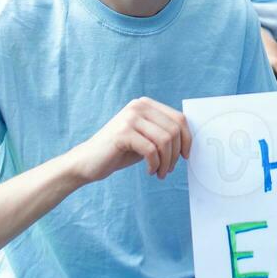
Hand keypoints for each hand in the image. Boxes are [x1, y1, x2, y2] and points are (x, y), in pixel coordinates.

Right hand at [70, 97, 190, 182]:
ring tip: (160, 173)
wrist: (88, 162)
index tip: (185, 156)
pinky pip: (151, 150)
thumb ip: (163, 134)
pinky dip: (155, 165)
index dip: (187, 139)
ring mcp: (130, 117)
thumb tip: (189, 142)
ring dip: (166, 162)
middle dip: (175, 154)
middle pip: (174, 129)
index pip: (179, 118)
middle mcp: (138, 106)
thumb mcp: (146, 138)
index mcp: (146, 104)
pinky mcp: (123, 132)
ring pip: (164, 140)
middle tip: (169, 170)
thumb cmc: (120, 152)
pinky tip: (149, 171)